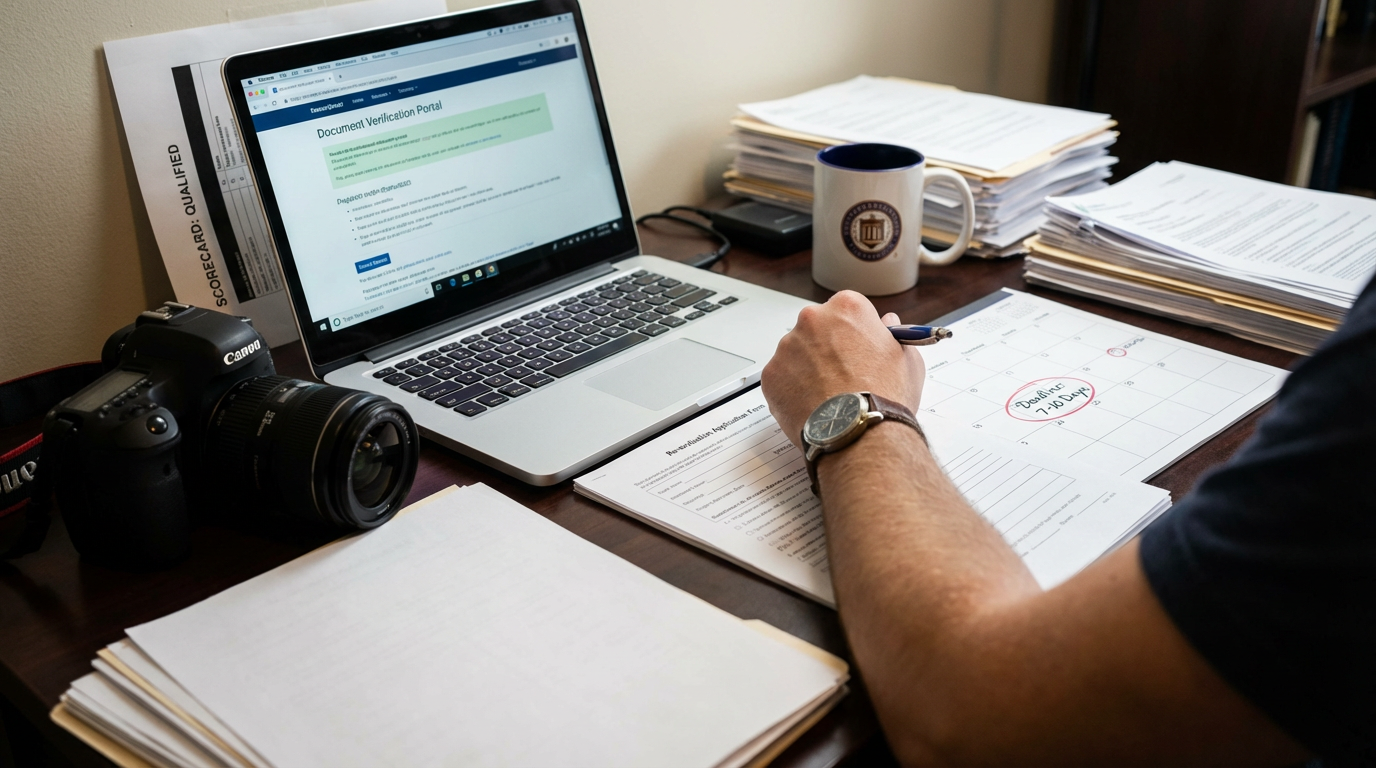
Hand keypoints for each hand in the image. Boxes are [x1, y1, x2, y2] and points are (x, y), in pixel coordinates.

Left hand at [761, 290, 925, 448]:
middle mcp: (812, 319)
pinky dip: (793, 390)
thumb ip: (892, 333)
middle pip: (817, 329)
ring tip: (828, 396)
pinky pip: (782, 378)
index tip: (856, 348)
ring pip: (796, 354)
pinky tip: (813, 405)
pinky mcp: (771, 374)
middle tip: (841, 375)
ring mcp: (787, 346)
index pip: (846, 311)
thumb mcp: (906, 358)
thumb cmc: (885, 395)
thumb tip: (886, 323)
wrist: (859, 431)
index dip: (853, 333)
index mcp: (847, 307)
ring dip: (808, 369)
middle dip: (826, 347)